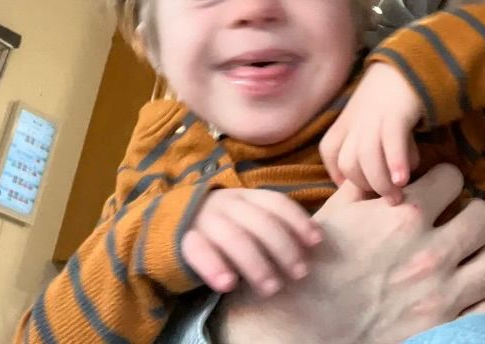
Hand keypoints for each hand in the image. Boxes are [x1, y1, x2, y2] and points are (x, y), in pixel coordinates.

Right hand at [180, 188, 322, 296]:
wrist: (168, 227)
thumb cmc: (221, 228)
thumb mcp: (245, 218)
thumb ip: (272, 224)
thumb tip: (315, 241)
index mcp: (245, 196)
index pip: (275, 202)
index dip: (298, 221)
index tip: (316, 243)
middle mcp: (226, 203)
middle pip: (260, 222)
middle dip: (284, 248)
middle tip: (300, 274)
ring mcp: (204, 220)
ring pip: (234, 237)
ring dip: (256, 264)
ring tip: (272, 288)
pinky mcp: (183, 240)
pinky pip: (199, 251)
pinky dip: (215, 267)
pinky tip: (229, 284)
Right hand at [214, 164, 484, 343]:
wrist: (301, 324)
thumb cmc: (313, 267)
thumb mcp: (334, 213)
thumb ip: (365, 186)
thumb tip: (383, 168)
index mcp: (404, 215)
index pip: (453, 177)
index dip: (443, 181)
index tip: (436, 191)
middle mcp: (431, 251)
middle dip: (472, 215)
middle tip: (456, 223)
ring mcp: (442, 294)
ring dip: (480, 257)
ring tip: (463, 259)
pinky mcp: (444, 329)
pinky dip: (482, 298)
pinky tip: (463, 293)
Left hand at [320, 61, 422, 202]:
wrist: (411, 65)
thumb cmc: (393, 99)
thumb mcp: (372, 120)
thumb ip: (372, 146)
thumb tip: (384, 182)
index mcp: (346, 121)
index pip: (329, 152)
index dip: (339, 175)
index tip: (358, 191)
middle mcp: (355, 121)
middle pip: (348, 162)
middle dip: (366, 185)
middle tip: (386, 197)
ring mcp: (373, 117)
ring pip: (366, 157)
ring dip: (381, 182)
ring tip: (397, 197)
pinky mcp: (395, 113)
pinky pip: (391, 142)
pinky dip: (395, 163)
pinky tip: (404, 179)